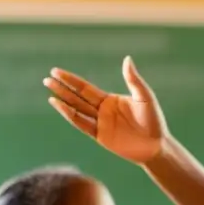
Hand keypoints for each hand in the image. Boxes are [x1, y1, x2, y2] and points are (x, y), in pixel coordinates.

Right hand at [44, 56, 167, 164]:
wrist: (156, 145)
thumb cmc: (154, 120)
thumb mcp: (145, 97)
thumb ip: (133, 80)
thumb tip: (127, 58)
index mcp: (110, 100)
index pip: (85, 88)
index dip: (71, 79)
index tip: (56, 71)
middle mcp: (102, 111)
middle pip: (78, 97)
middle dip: (62, 88)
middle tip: (47, 79)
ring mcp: (100, 124)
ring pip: (77, 110)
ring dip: (63, 101)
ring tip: (50, 92)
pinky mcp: (100, 136)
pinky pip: (82, 124)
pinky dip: (71, 115)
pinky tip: (61, 107)